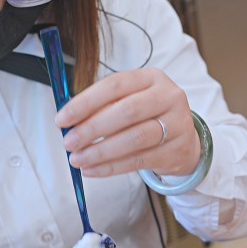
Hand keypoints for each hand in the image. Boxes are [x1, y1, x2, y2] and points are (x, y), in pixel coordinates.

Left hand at [57, 68, 201, 177]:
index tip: (62, 119)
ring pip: (134, 138)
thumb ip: (103, 106)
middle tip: (68, 142)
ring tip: (77, 159)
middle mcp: (168, 97)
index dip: (85, 102)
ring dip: (100, 151)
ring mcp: (177, 124)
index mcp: (151, 78)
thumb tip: (69, 122)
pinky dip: (111, 167)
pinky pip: (139, 160)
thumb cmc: (147, 116)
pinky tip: (93, 170)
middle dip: (92, 128)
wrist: (184, 140)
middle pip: (127, 111)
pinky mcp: (176, 150)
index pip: (115, 85)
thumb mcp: (129, 101)